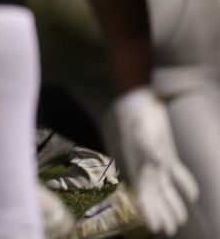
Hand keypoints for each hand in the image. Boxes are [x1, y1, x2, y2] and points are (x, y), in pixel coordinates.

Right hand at [115, 88, 197, 235]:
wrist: (138, 102)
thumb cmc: (137, 116)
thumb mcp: (140, 129)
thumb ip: (148, 146)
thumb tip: (159, 161)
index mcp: (137, 166)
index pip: (143, 195)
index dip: (148, 212)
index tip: (155, 227)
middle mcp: (146, 167)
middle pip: (154, 196)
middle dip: (160, 214)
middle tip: (167, 230)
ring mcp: (158, 161)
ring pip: (165, 189)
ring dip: (172, 205)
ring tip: (178, 221)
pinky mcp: (168, 154)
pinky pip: (177, 174)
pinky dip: (184, 185)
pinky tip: (191, 196)